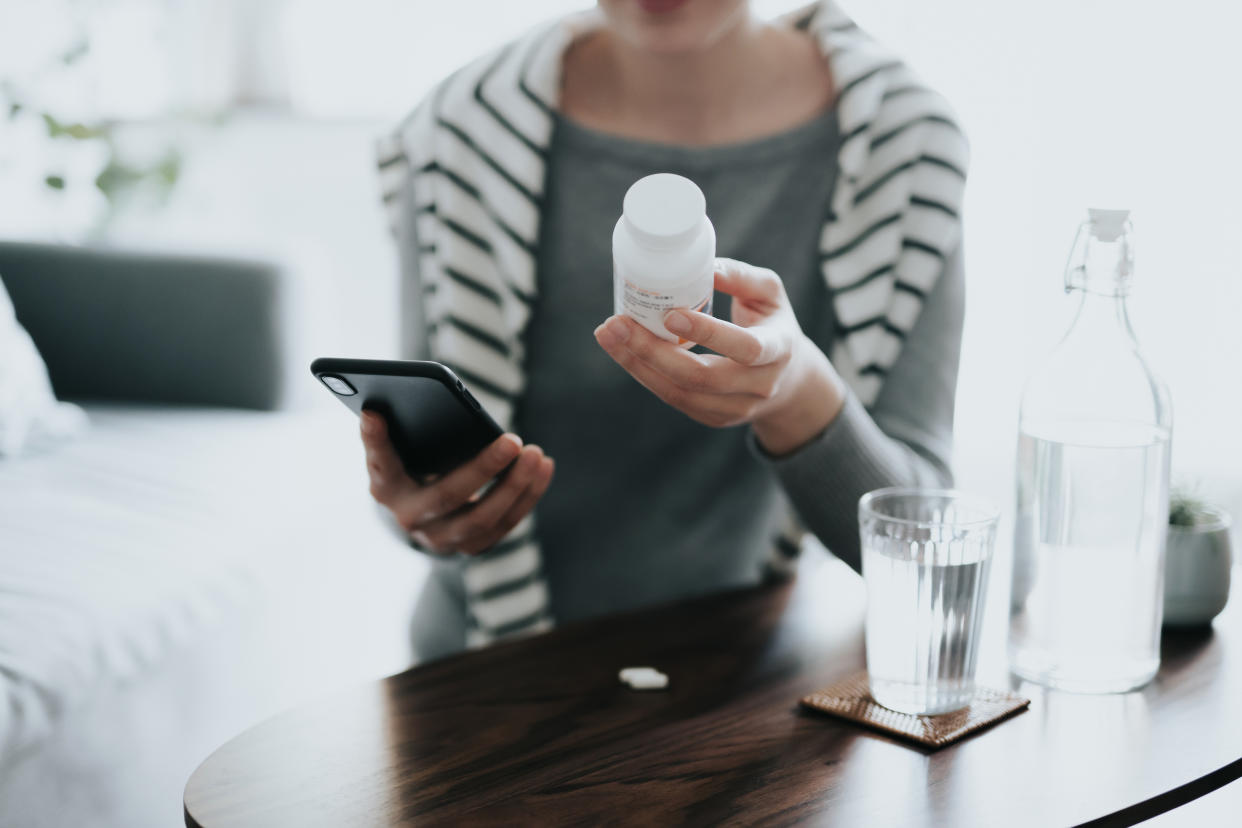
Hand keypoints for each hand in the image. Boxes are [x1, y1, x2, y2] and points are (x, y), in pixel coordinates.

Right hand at [360, 411, 554, 554]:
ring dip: (516, 486)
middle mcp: (410, 518)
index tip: (375, 414)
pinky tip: (545, 467)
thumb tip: (377, 412)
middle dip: (483, 468)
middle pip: (448, 496)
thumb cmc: (414, 467)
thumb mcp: (400, 452)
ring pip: (484, 518)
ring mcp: (442, 538)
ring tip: (536, 454)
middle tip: (513, 440)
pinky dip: (529, 495)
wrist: (424, 513)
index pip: (381, 464)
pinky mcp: (471, 546)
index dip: (376, 442)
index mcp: (386, 488)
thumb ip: (392, 436)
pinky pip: (506, 524)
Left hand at [594, 257, 846, 455]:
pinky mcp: (714, 418)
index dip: (708, 333)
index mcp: (779, 350)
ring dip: (638, 364)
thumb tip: (702, 264)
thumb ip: (741, 276)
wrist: (790, 380)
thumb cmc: (774, 324)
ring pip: (680, 392)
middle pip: (701, 377)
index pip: (745, 348)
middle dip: (653, 351)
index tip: (671, 314)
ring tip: (609, 334)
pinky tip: (623, 351)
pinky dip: (644, 374)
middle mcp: (759, 385)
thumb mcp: (770, 293)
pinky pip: (673, 398)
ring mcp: (735, 408)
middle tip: (618, 323)